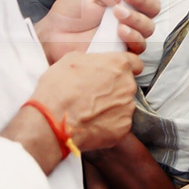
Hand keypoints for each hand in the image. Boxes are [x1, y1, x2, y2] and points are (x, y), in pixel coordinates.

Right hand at [28, 51, 142, 150]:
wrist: (54, 121)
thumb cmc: (59, 89)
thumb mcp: (71, 60)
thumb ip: (92, 60)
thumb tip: (95, 64)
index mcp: (119, 64)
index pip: (135, 63)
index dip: (125, 68)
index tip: (117, 74)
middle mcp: (128, 85)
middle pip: (127, 85)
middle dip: (115, 89)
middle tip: (94, 95)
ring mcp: (128, 108)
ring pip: (124, 105)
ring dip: (112, 107)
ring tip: (90, 112)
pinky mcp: (124, 128)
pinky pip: (119, 124)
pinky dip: (109, 125)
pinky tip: (93, 124)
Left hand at [35, 0, 161, 63]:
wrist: (54, 35)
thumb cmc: (70, 12)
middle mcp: (131, 15)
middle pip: (153, 8)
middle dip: (144, 1)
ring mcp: (128, 34)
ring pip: (148, 28)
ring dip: (137, 19)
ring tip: (118, 15)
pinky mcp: (123, 52)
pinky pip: (139, 47)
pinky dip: (133, 37)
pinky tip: (120, 31)